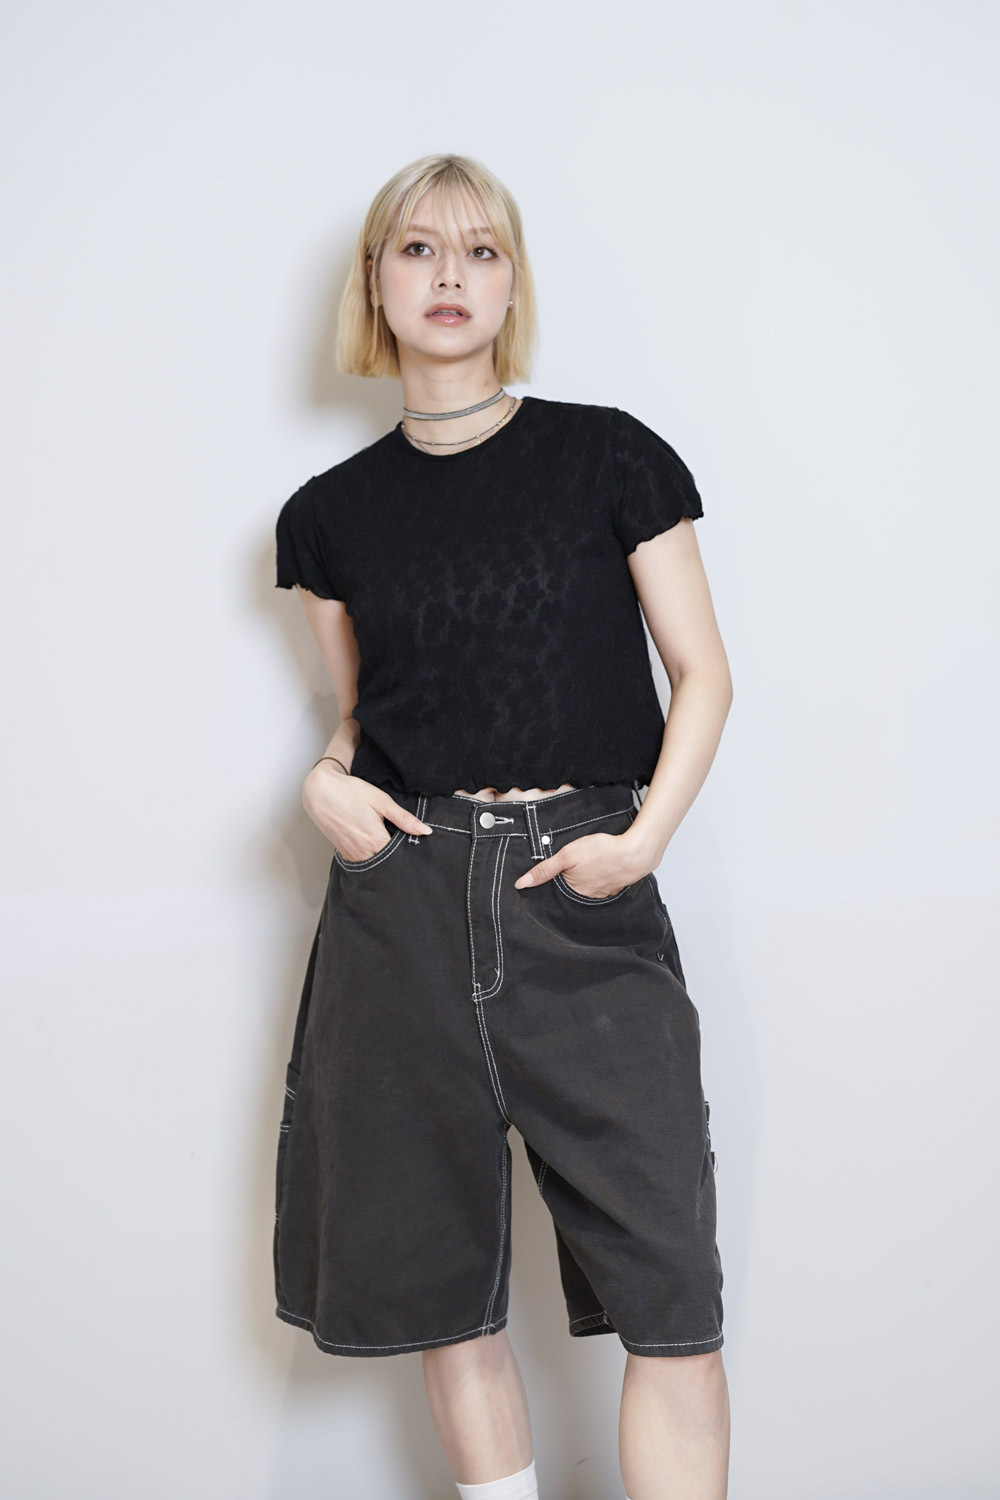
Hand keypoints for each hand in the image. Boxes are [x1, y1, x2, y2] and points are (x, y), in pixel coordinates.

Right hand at [302, 761, 431, 860]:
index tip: (419, 846)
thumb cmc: (351, 793)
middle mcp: (363, 853)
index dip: (412, 852)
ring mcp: (352, 855)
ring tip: (391, 842)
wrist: (320, 792)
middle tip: (405, 844)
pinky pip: (364, 861)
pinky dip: (372, 856)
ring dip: (385, 857)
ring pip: (376, 864)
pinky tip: (376, 844)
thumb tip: (425, 831)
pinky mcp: (345, 854)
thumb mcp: (382, 801)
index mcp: (376, 840)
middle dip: (399, 857)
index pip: (401, 857)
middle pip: (389, 863)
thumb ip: (404, 819)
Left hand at [512, 830, 649, 897]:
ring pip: (590, 884)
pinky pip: (605, 881)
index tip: (563, 865)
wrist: (636, 853)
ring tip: (592, 861)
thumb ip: (544, 869)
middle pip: (574, 886)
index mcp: (574, 890)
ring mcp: (604, 892)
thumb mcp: (567, 855)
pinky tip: (605, 864)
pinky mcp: (616, 885)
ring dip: (589, 874)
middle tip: (581, 860)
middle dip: (574, 875)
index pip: (558, 885)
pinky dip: (603, 874)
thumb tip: (521, 883)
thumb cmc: (603, 851)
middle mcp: (588, 895)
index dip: (558, 874)